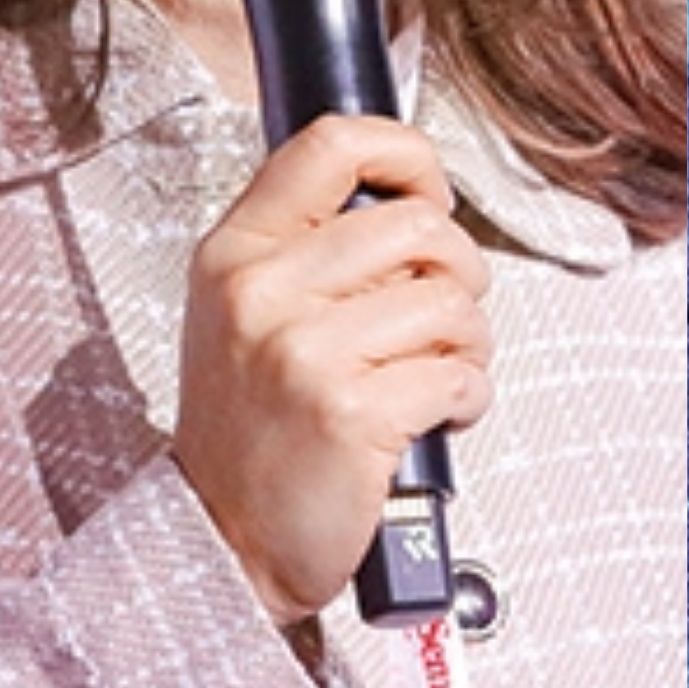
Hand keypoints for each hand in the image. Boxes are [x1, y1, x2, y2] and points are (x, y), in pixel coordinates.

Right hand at [174, 112, 491, 623]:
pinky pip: (458, 374)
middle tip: (442, 312)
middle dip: (459, 271)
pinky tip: (433, 417)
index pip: (330, 147)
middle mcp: (263, 293)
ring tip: (435, 372)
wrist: (220, 541)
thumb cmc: (246, 433)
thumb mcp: (240, 315)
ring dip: (467, 342)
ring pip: (449, 301)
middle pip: (418, 226)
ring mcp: (304, 352)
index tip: (429, 190)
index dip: (406, 153)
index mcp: (235, 254)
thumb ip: (304, 251)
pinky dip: (466, 398)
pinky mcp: (352, 413)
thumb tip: (408, 205)